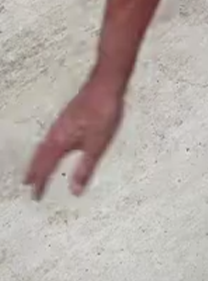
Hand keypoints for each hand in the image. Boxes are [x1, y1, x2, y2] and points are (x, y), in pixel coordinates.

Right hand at [24, 73, 125, 200]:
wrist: (105, 85)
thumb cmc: (103, 112)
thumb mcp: (97, 145)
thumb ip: (85, 168)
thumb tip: (75, 190)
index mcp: (60, 141)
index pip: (46, 167)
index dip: (41, 182)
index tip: (35, 196)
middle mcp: (56, 132)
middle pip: (40, 156)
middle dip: (34, 171)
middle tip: (28, 184)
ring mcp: (61, 123)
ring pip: (44, 145)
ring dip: (38, 159)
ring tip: (36, 169)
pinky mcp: (68, 117)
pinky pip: (50, 137)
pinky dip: (46, 147)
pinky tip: (54, 145)